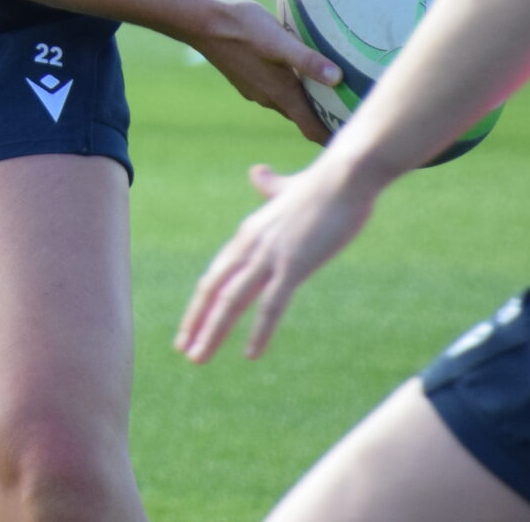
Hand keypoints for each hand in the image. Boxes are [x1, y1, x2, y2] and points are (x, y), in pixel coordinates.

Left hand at [174, 157, 379, 362]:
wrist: (346, 175)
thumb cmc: (324, 184)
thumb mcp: (289, 190)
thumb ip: (270, 188)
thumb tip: (256, 172)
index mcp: (248, 233)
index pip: (216, 274)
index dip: (201, 303)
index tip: (189, 327)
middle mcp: (250, 245)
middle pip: (214, 289)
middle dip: (197, 322)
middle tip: (183, 350)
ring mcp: (270, 255)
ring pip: (231, 300)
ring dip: (213, 331)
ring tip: (198, 358)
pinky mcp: (294, 264)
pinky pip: (271, 305)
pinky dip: (259, 331)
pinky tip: (250, 354)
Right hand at [192, 0, 342, 145]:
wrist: (202, 24)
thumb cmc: (244, 29)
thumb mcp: (280, 41)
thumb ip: (308, 60)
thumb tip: (338, 78)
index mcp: (282, 93)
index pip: (312, 130)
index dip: (332, 137)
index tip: (354, 138)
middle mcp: (269, 98)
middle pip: (303, 118)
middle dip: (324, 120)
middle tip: (349, 111)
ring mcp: (256, 90)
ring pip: (288, 104)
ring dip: (306, 103)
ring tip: (327, 91)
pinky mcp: (246, 79)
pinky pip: (274, 90)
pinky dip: (289, 89)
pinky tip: (294, 71)